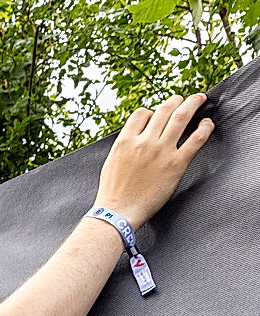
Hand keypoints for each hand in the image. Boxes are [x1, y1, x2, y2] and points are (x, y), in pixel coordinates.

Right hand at [95, 93, 213, 229]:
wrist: (117, 213)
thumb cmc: (112, 194)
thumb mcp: (111, 163)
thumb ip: (124, 147)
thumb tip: (134, 139)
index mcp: (126, 141)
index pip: (141, 114)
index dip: (151, 111)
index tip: (157, 115)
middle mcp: (144, 142)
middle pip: (164, 110)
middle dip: (176, 100)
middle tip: (183, 99)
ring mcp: (161, 152)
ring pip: (181, 117)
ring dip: (192, 104)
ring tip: (198, 99)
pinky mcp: (176, 164)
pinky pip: (196, 139)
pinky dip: (204, 128)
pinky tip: (207, 124)